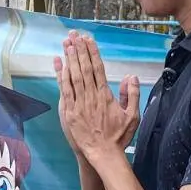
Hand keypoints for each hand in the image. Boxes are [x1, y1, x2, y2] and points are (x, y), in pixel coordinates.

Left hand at [55, 32, 139, 164]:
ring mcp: (78, 104)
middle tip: (74, 35)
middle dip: (79, 50)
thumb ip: (132, 95)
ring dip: (69, 58)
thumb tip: (130, 77)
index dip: (92, 52)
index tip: (88, 40)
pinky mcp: (69, 112)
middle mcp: (91, 97)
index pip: (98, 69)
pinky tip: (58, 63)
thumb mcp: (132, 116)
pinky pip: (64, 90)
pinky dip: (60, 75)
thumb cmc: (118, 137)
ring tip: (66, 43)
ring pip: (73, 76)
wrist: (102, 154)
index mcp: (105, 96)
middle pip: (84, 68)